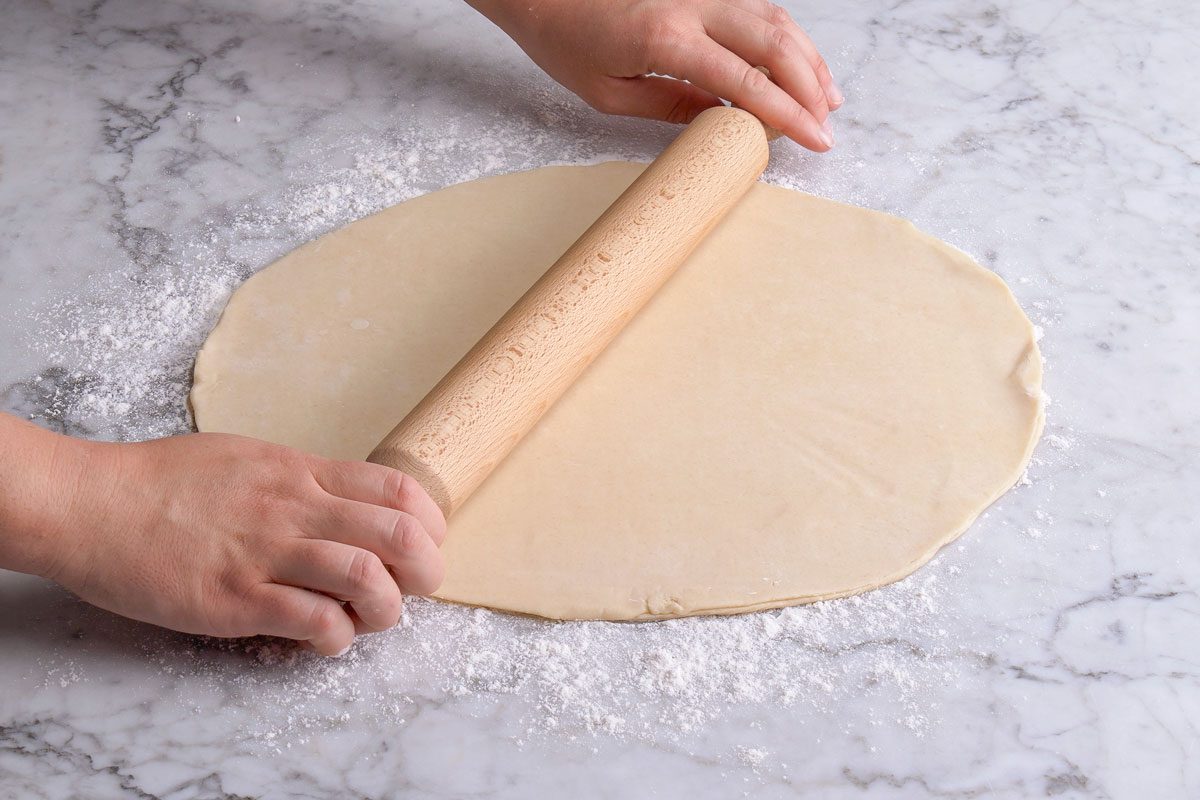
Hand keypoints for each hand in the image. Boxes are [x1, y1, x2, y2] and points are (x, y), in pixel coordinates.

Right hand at [40, 431, 446, 655]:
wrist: (93, 504)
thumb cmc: (164, 481)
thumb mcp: (249, 459)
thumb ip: (302, 481)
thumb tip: (345, 503)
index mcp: (302, 473)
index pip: (399, 489)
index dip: (430, 523)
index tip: (424, 544)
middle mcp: (295, 509)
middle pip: (401, 534)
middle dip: (427, 569)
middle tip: (414, 588)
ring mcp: (267, 555)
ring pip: (367, 578)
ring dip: (386, 608)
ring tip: (370, 617)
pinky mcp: (236, 600)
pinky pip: (314, 621)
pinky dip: (335, 636)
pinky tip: (324, 635)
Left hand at [470, 0, 842, 150]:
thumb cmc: (566, 41)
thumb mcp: (610, 94)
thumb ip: (673, 107)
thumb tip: (724, 122)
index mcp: (667, 38)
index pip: (746, 81)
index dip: (789, 113)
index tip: (816, 140)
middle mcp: (694, 3)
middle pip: (776, 44)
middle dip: (810, 89)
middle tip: (826, 127)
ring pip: (776, 20)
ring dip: (807, 61)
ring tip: (826, 100)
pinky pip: (759, 8)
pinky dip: (786, 40)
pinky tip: (798, 66)